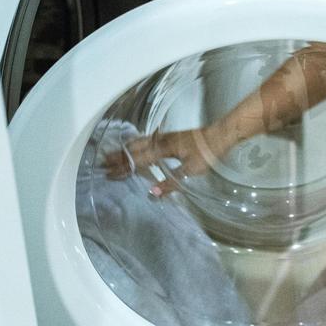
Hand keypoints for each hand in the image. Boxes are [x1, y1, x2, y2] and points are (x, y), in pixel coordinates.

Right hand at [102, 125, 232, 195]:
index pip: (138, 160)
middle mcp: (161, 140)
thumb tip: (153, 192)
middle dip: (119, 156)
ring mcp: (166, 136)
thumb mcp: (191, 171)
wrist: (222, 133)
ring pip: (140, 141)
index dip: (123, 168)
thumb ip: (171, 183)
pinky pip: (147, 139)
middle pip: (134, 148)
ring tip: (114, 153)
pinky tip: (137, 144)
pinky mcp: (171, 136)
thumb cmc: (208, 152)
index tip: (109, 173)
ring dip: (126, 148)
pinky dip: (136, 143)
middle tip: (103, 162)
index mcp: (163, 149)